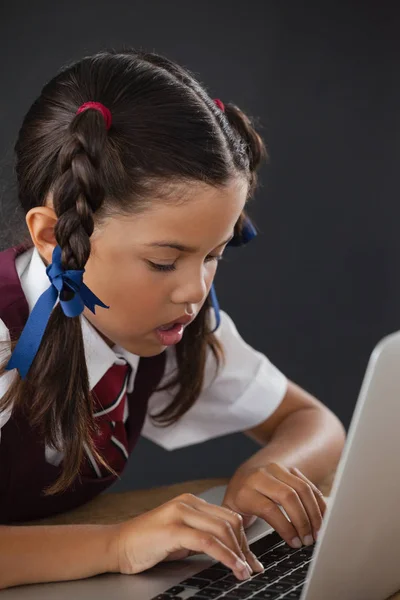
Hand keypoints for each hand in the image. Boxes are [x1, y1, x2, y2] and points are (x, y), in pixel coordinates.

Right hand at [111, 493, 263, 578]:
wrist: (117, 545)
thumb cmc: (147, 544)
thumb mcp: (180, 537)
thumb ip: (202, 536)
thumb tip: (229, 549)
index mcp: (191, 502)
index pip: (228, 516)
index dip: (244, 539)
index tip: (250, 559)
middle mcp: (188, 503)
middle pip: (230, 521)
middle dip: (245, 547)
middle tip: (252, 568)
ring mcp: (180, 513)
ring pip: (222, 530)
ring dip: (238, 553)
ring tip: (245, 572)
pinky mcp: (173, 529)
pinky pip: (208, 542)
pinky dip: (226, 556)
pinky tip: (233, 568)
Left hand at [222, 463, 325, 547]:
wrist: (245, 473)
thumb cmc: (240, 499)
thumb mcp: (232, 515)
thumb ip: (239, 537)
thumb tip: (251, 567)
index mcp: (246, 490)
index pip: (269, 508)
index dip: (285, 528)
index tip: (295, 544)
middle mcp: (262, 476)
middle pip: (288, 496)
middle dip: (302, 521)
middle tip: (308, 540)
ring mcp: (277, 469)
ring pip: (302, 488)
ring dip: (314, 512)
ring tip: (317, 532)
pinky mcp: (290, 469)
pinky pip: (309, 484)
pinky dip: (318, 502)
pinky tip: (322, 517)